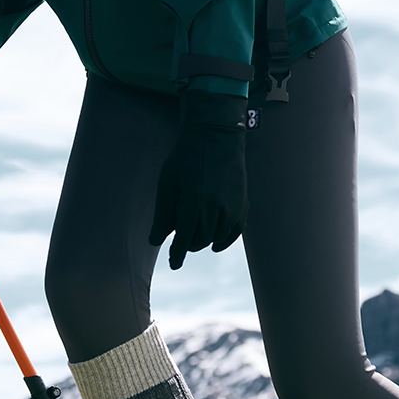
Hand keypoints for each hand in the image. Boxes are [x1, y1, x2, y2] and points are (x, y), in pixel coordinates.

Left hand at [149, 91, 248, 268]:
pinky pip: (236, 230)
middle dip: (189, 241)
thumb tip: (154, 241)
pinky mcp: (243, 202)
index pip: (184, 239)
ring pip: (217, 237)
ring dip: (205, 238)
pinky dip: (225, 239)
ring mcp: (232, 206)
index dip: (177, 254)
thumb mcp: (168, 183)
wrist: (215, 134)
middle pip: (201, 240)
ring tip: (195, 229)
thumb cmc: (186, 157)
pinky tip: (216, 243)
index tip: (174, 264)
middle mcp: (216, 208)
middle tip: (180, 231)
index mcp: (194, 203)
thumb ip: (163, 214)